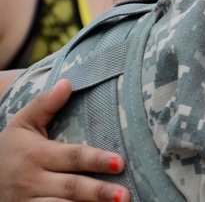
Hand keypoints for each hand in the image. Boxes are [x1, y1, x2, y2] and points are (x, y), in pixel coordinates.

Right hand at [0, 79, 129, 201]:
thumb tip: (67, 82)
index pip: (72, 157)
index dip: (96, 160)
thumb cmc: (11, 148)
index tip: (120, 162)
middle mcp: (33, 181)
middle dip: (98, 192)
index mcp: (37, 155)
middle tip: (125, 195)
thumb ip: (45, 104)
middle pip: (71, 187)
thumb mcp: (22, 124)